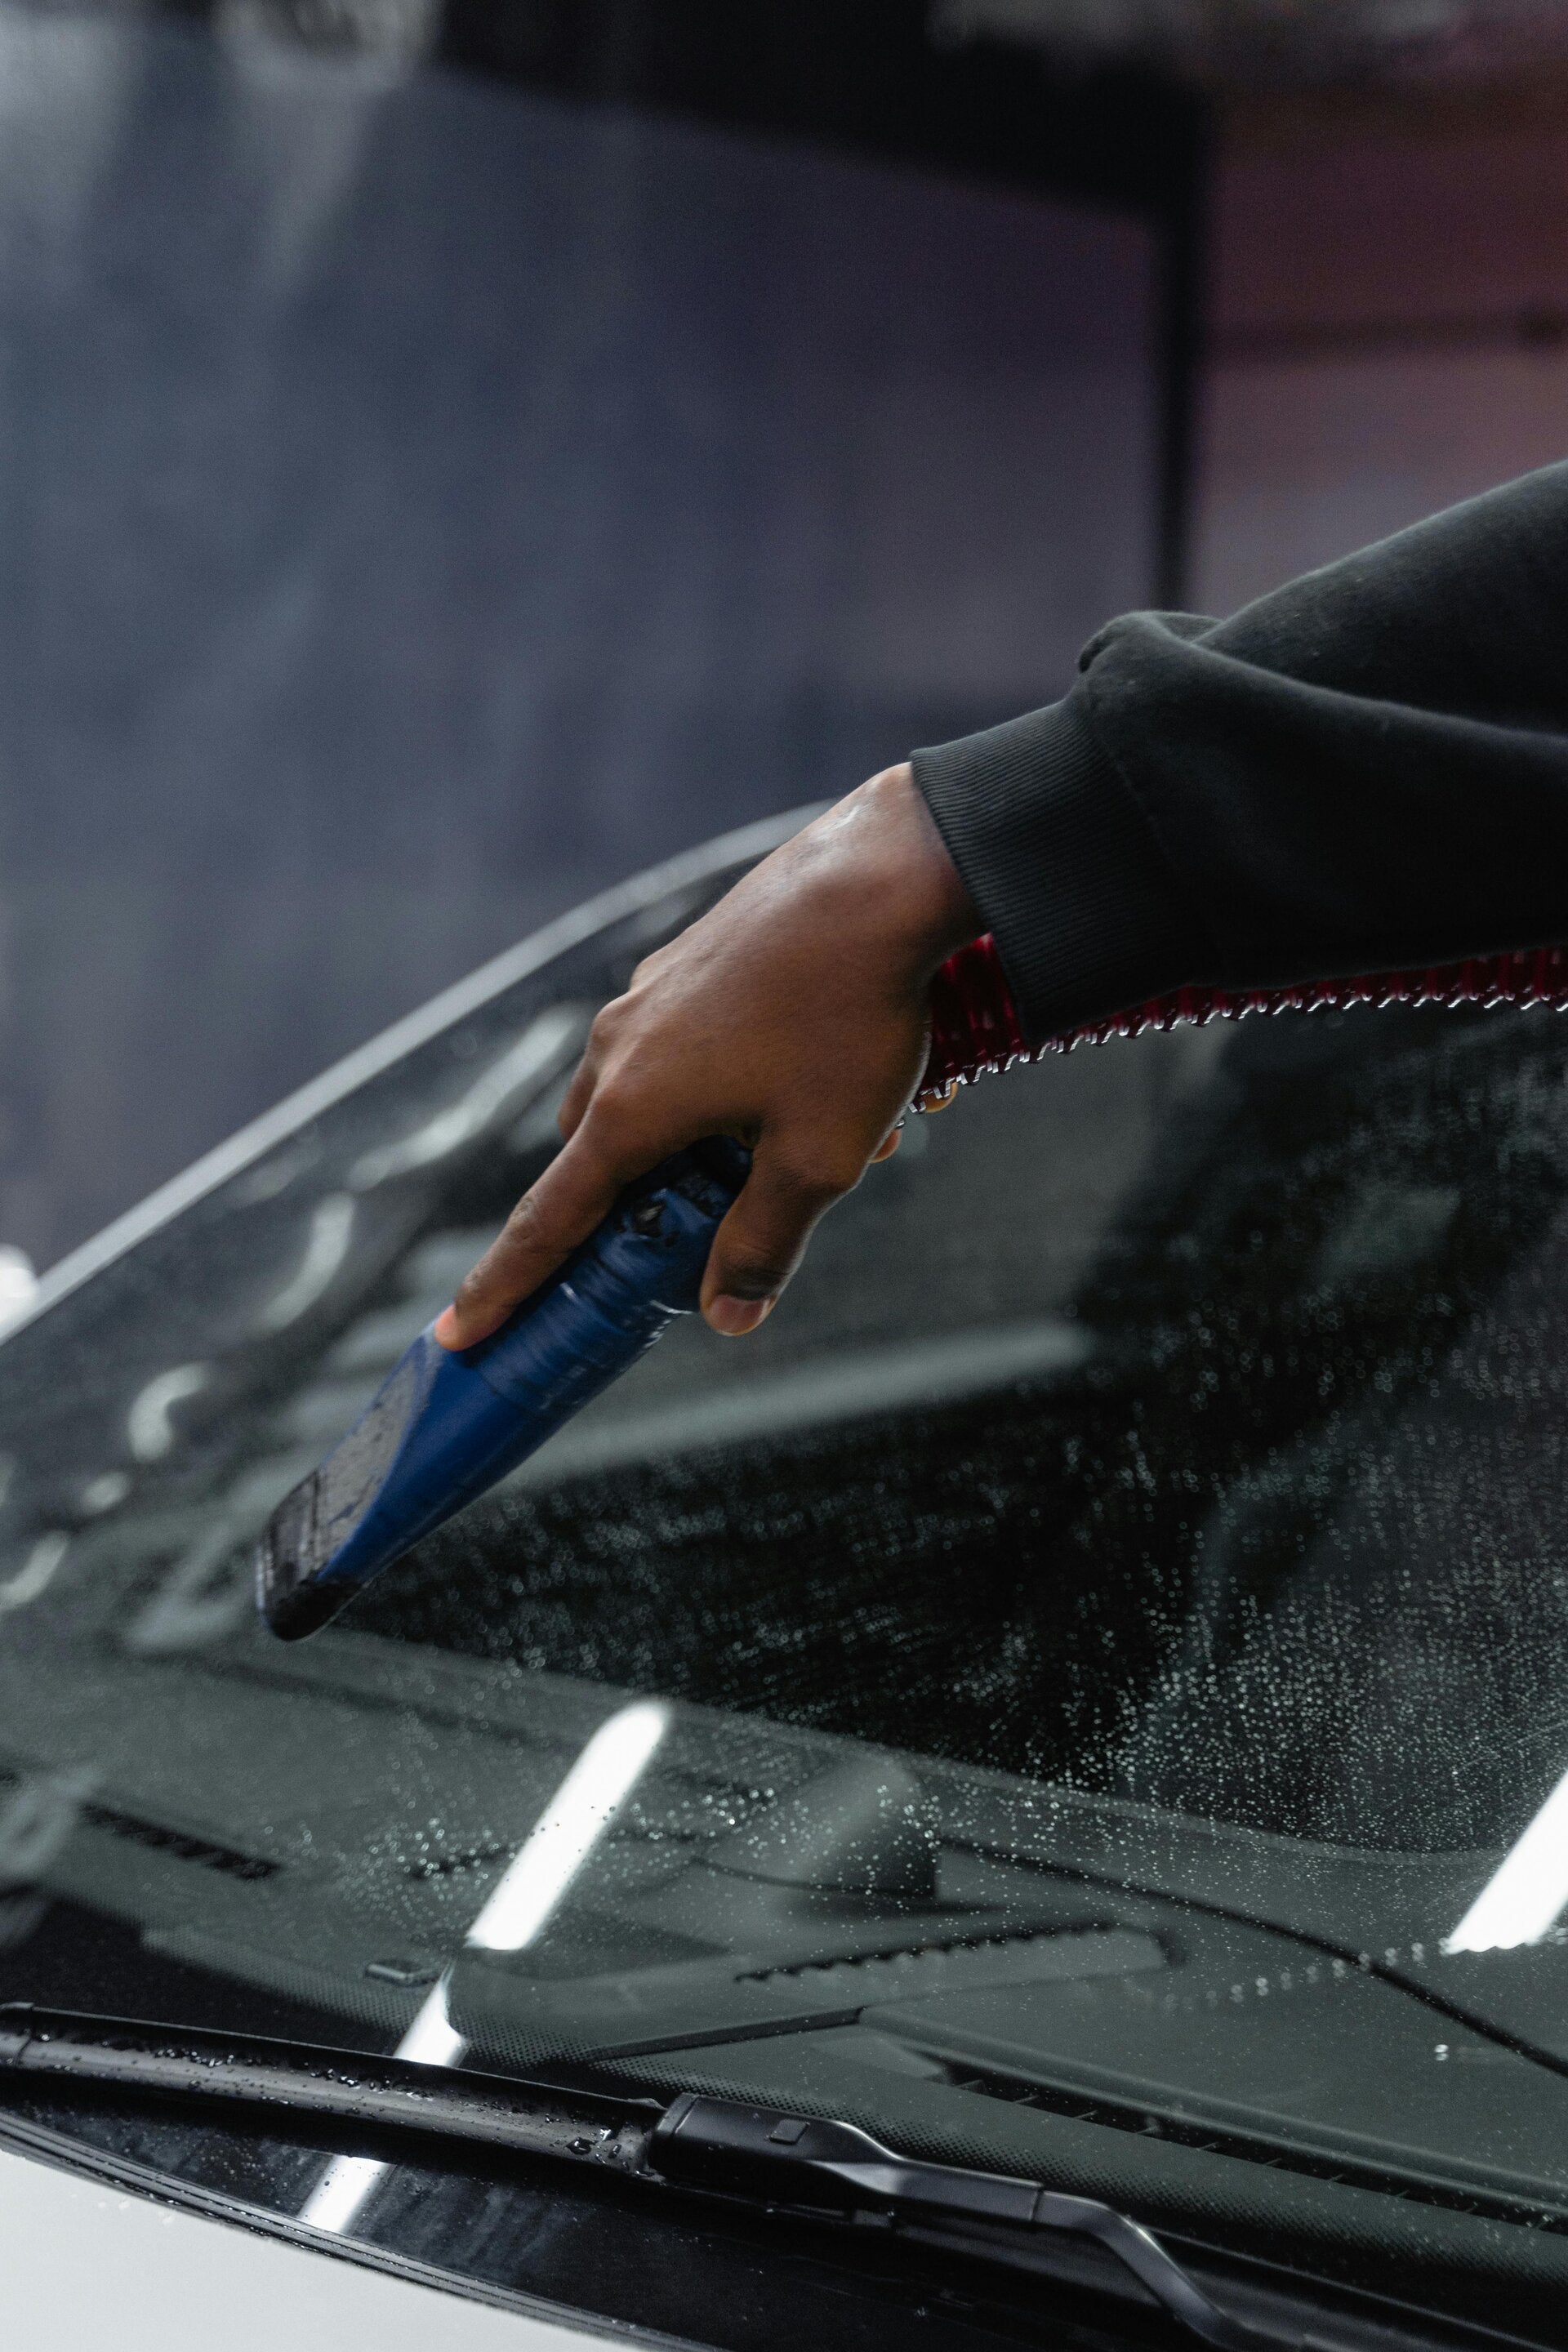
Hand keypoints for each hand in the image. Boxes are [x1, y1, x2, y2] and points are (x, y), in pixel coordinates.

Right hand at [434, 763, 978, 1347]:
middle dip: (630, 1204)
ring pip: (640, 1094)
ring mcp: (648, 994)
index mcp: (630, 1108)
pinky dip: (717, 1080)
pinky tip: (806, 1073)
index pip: (547, 1221)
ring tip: (790, 1140)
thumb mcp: (818, 1158)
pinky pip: (678, 1042)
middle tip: (696, 1234)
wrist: (881, 878)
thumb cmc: (849, 1022)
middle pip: (594, 1158)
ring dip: (690, 1139)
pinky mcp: (686, 958)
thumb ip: (763, 1243)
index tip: (457, 1331)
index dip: (503, 1285)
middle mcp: (617, 1048)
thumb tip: (728, 1315)